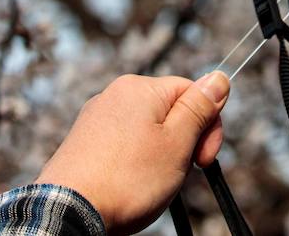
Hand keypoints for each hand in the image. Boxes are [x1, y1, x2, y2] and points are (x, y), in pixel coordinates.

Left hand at [34, 72, 230, 234]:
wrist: (68, 211)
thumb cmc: (126, 179)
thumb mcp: (177, 143)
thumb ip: (200, 108)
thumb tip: (219, 77)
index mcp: (140, 87)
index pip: (193, 91)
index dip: (208, 126)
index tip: (204, 160)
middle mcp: (115, 94)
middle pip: (169, 111)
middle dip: (182, 143)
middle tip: (177, 174)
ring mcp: (96, 117)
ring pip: (147, 130)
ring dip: (159, 156)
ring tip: (149, 184)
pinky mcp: (83, 141)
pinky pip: (123, 144)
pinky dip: (133, 163)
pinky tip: (129, 185)